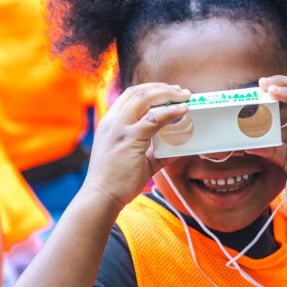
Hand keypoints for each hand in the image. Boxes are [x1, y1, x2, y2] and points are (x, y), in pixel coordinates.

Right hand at [82, 83, 190, 211]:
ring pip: (146, 99)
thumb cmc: (115, 181)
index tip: (168, 91)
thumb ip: (154, 152)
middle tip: (181, 92)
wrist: (101, 197)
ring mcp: (119, 128)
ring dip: (168, 94)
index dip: (151, 89)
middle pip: (138, 92)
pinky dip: (171, 112)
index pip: (129, 95)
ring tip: (184, 97)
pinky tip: (182, 111)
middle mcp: (112, 121)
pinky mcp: (130, 138)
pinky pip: (154, 118)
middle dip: (162, 88)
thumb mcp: (135, 159)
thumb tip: (177, 149)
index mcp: (110, 122)